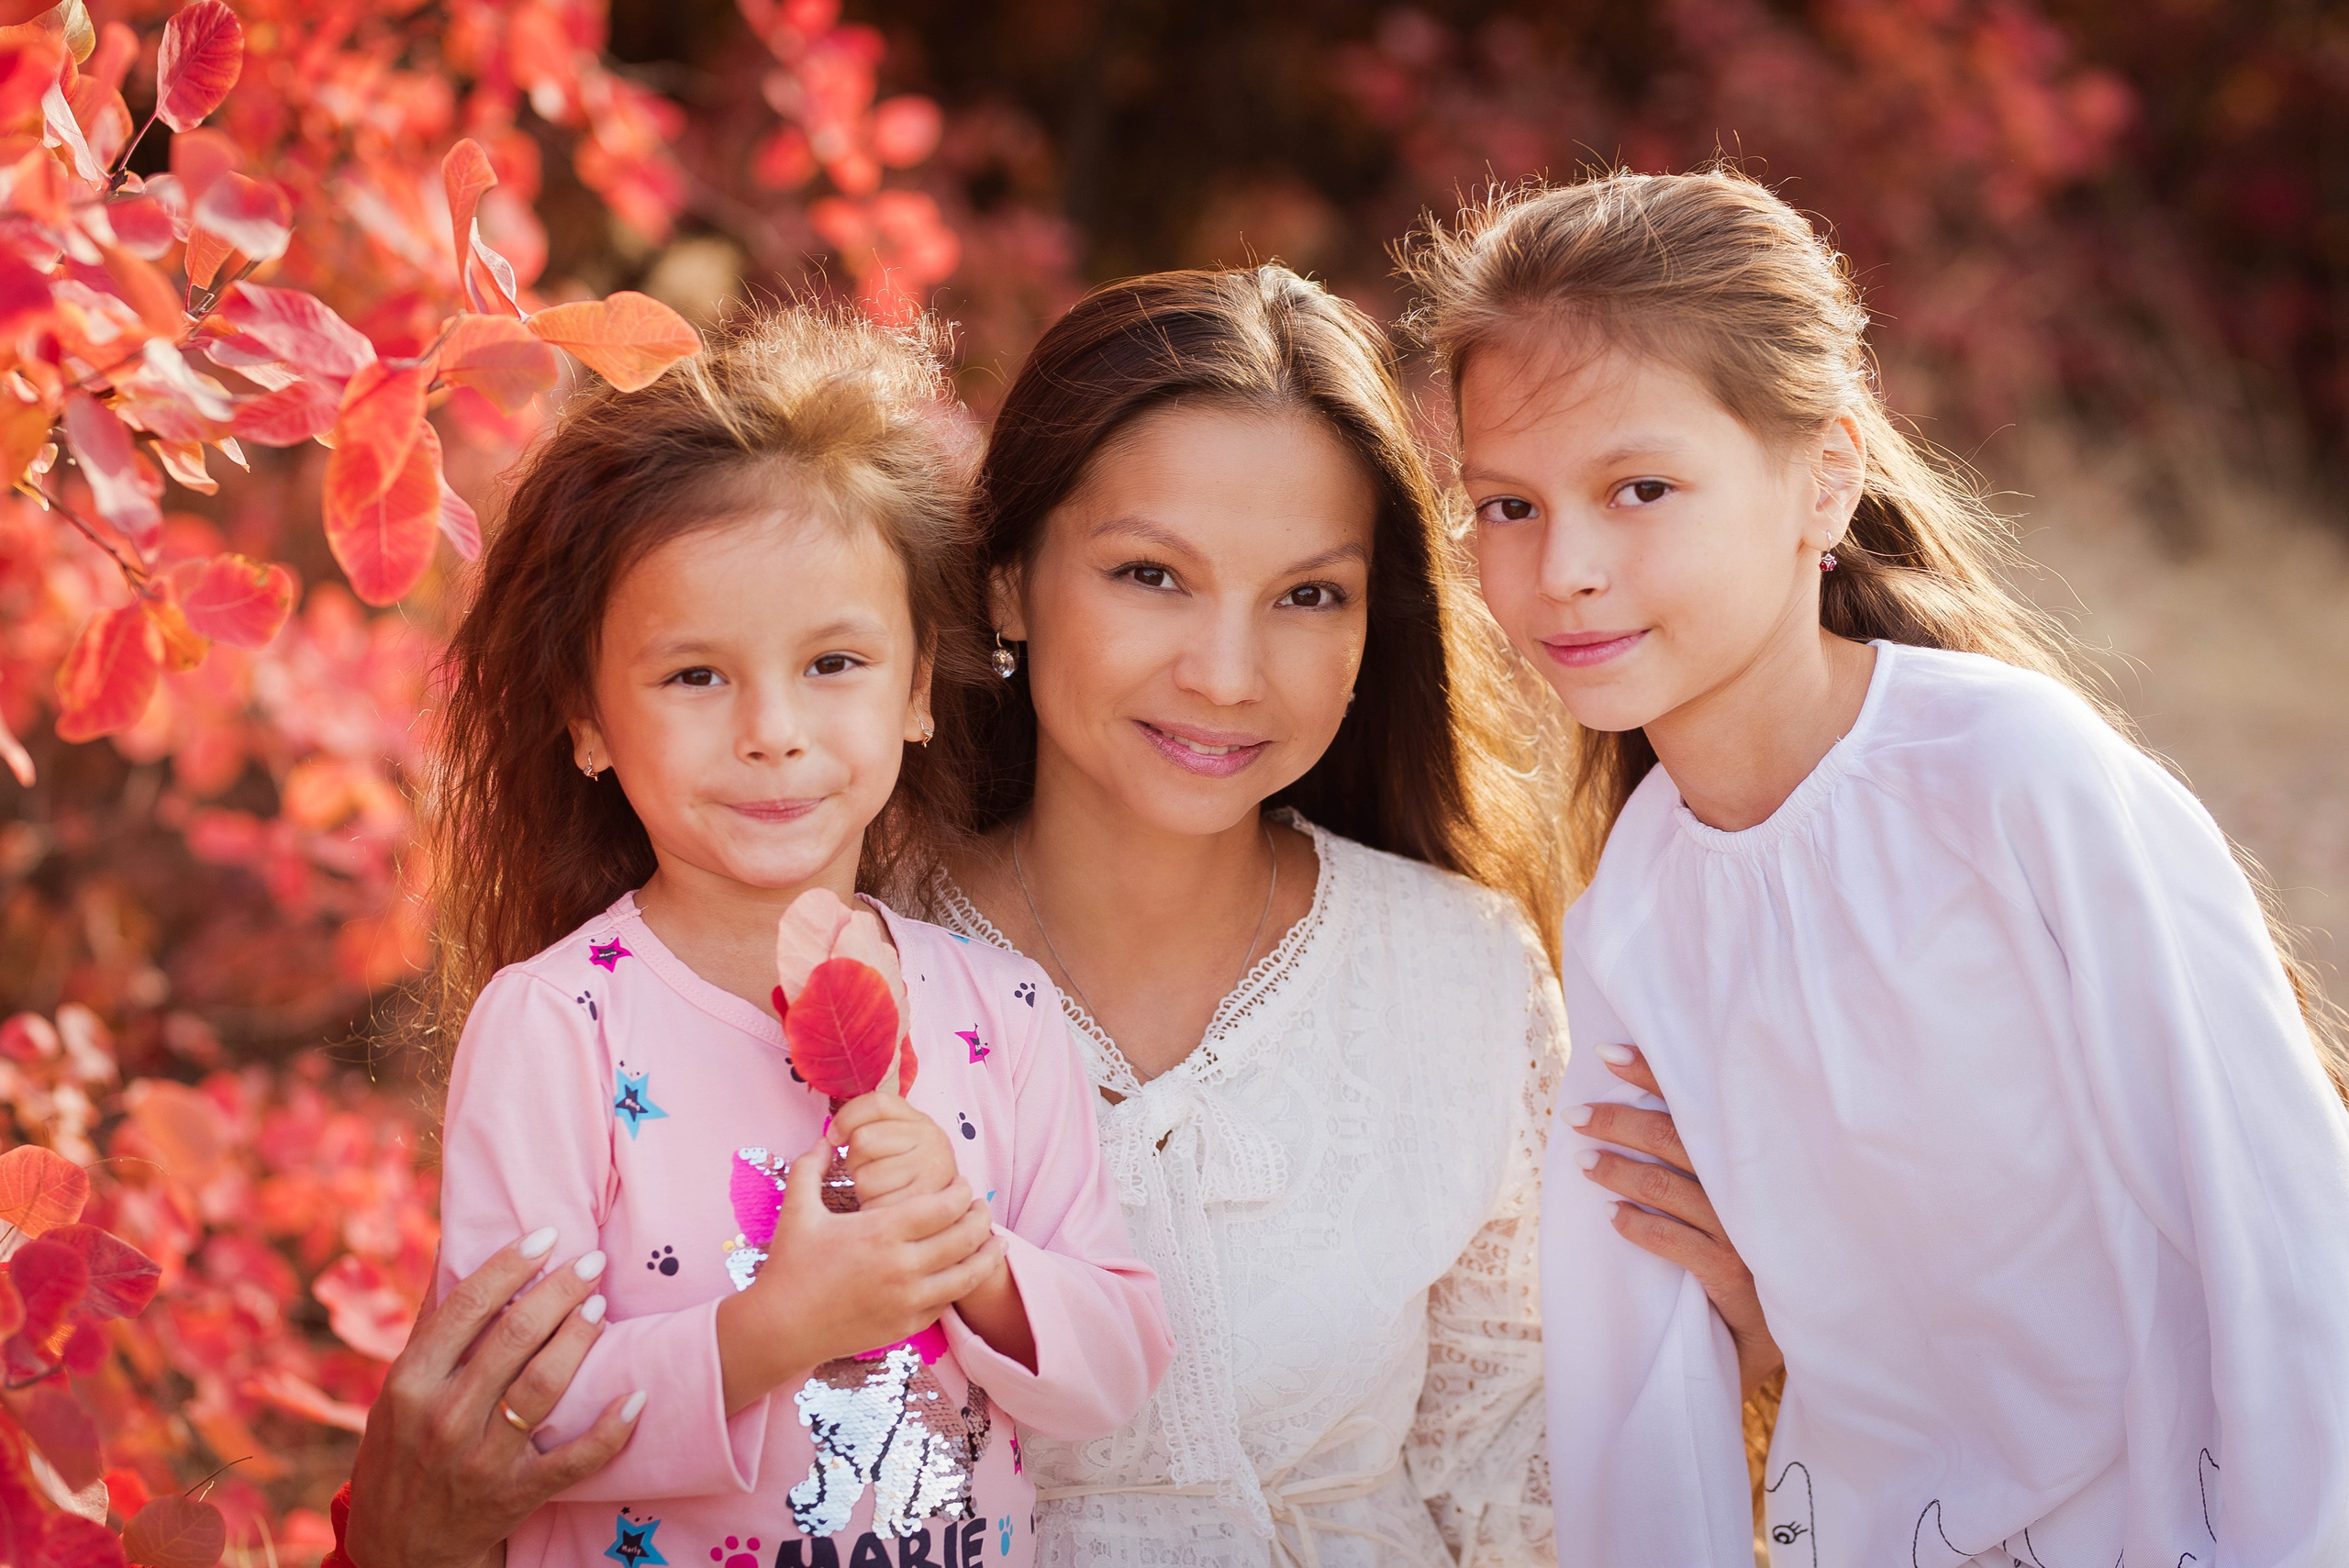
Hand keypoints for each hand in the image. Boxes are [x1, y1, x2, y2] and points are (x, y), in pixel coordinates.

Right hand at [343, 1230, 640, 1567]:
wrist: (398, 1552)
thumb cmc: (402, 1454)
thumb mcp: (397, 1393)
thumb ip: (430, 1327)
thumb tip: (453, 1246)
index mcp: (410, 1383)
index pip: (466, 1307)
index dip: (511, 1264)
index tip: (548, 1234)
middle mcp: (443, 1418)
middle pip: (513, 1337)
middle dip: (559, 1291)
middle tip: (592, 1261)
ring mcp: (480, 1460)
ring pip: (543, 1386)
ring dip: (579, 1340)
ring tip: (601, 1306)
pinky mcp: (514, 1496)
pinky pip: (572, 1460)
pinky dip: (610, 1430)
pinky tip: (637, 1396)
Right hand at [716, 1127, 999, 1411]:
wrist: (782, 1328)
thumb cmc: (790, 1266)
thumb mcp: (797, 1209)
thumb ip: (810, 1166)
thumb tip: (824, 1137)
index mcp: (881, 1232)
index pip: (944, 1206)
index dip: (961, 1192)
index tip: (962, 1185)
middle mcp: (902, 1266)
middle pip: (964, 1237)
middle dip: (980, 1218)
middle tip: (981, 1207)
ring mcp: (907, 1300)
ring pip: (966, 1275)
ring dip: (986, 1254)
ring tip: (995, 1240)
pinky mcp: (906, 1325)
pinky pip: (947, 1302)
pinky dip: (961, 1284)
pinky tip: (964, 1271)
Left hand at [834, 1091, 958, 1208]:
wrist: (949, 1209)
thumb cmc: (909, 1173)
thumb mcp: (899, 1140)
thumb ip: (871, 1126)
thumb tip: (829, 1138)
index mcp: (920, 1120)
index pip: (877, 1104)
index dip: (846, 1118)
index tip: (833, 1138)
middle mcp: (931, 1139)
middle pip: (864, 1140)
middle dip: (854, 1161)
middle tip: (867, 1171)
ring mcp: (931, 1170)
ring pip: (865, 1177)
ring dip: (862, 1190)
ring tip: (879, 1192)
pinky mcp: (923, 1203)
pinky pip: (875, 1206)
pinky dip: (872, 1210)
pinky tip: (885, 1208)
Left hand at [1570, 1044, 1783, 1401]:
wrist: (1772, 1338)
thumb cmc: (1742, 1257)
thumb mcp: (1723, 1203)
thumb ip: (1692, 1160)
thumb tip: (1627, 1114)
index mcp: (1748, 1161)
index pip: (1696, 1104)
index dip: (1653, 1072)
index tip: (1607, 1052)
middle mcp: (1751, 1190)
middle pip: (1674, 1138)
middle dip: (1620, 1120)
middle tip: (1576, 1116)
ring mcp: (1745, 1234)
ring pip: (1668, 1187)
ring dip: (1618, 1171)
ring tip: (1585, 1164)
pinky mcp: (1736, 1278)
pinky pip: (1679, 1244)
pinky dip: (1639, 1227)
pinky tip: (1613, 1218)